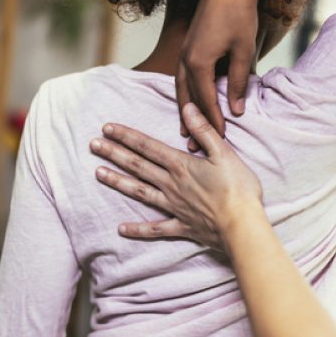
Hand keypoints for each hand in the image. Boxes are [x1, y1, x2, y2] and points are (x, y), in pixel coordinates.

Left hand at [90, 103, 264, 251]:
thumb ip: (203, 130)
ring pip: (140, 192)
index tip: (107, 128)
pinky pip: (156, 228)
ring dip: (118, 182)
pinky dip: (138, 229)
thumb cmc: (238, 188)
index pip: (148, 147)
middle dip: (114, 154)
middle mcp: (172, 185)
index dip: (127, 136)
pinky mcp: (182, 226)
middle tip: (93, 145)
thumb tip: (188, 107)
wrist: (243, 225)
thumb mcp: (224, 153)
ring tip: (98, 174)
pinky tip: (121, 229)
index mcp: (182, 165)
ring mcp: (174, 207)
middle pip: (138, 167)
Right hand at [177, 0, 296, 145]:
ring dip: (184, 109)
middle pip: (188, 99)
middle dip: (193, 123)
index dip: (214, 122)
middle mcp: (186, 59)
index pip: (206, 101)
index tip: (220, 141)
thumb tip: (236, 110)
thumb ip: (239, 82)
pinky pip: (182, 76)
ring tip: (185, 128)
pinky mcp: (188, 45)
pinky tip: (188, 100)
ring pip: (181, 88)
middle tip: (194, 146)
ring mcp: (184, 51)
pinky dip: (185, 92)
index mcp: (199, 63)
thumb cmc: (239, 14)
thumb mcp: (244, 50)